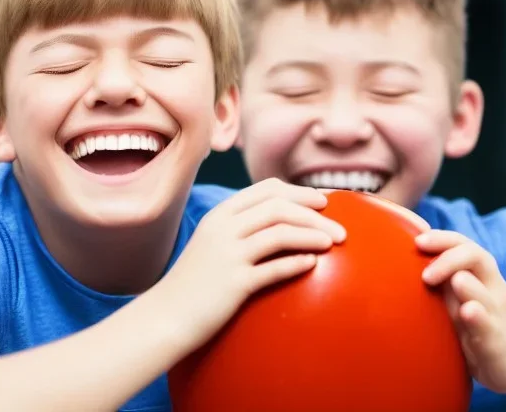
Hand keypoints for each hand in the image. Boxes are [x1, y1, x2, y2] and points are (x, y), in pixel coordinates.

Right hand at [156, 178, 346, 353]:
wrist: (164, 316)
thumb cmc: (194, 282)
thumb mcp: (212, 244)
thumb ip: (241, 228)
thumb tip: (283, 223)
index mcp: (220, 215)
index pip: (267, 189)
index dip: (300, 192)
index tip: (324, 202)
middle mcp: (224, 228)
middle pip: (279, 207)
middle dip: (315, 214)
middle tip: (341, 228)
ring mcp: (227, 254)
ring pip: (280, 232)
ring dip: (313, 235)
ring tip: (335, 244)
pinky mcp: (233, 283)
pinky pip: (273, 268)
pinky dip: (296, 263)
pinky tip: (314, 265)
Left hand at [416, 230, 505, 393]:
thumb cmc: (480, 321)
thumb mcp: (461, 297)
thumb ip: (440, 279)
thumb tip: (395, 261)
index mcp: (478, 275)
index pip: (463, 246)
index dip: (443, 239)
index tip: (418, 240)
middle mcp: (489, 290)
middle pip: (478, 259)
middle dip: (451, 259)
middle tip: (426, 273)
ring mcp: (495, 317)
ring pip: (485, 296)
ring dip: (469, 287)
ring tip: (457, 280)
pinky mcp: (496, 344)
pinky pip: (488, 329)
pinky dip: (479, 319)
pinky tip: (469, 311)